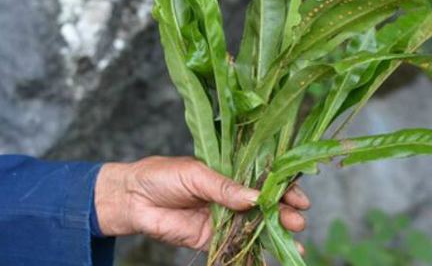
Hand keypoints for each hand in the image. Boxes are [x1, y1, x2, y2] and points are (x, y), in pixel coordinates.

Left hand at [94, 156, 309, 250]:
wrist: (132, 199)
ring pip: (255, 228)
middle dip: (284, 214)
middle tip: (297, 222)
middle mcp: (231, 196)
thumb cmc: (162, 175)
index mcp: (231, 173)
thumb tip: (255, 198)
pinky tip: (269, 261)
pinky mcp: (210, 239)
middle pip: (265, 206)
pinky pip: (235, 248)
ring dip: (275, 236)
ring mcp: (223, 218)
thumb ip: (225, 187)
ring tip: (295, 246)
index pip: (264, 180)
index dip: (283, 188)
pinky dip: (253, 256)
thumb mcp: (195, 174)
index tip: (299, 197)